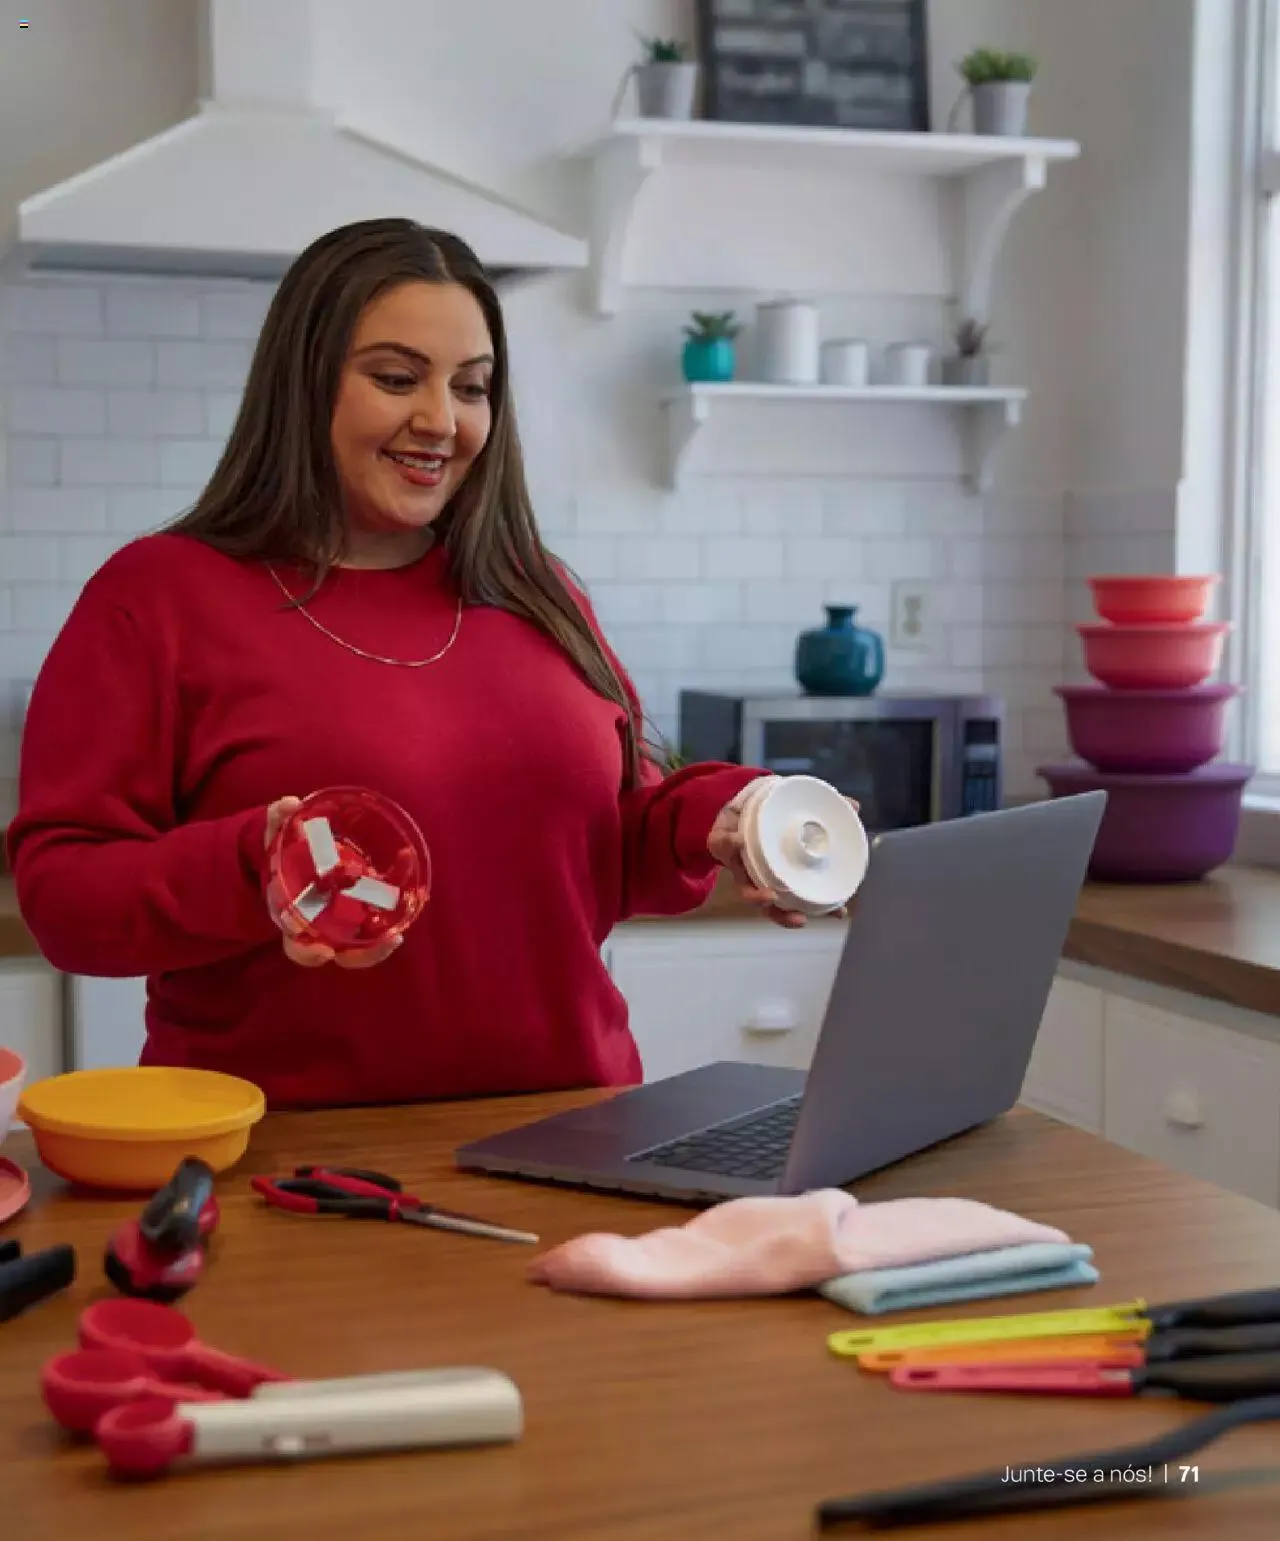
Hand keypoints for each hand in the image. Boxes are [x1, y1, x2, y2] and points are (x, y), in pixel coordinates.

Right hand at [264, 796, 402, 969]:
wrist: (291, 850)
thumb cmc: (283, 848)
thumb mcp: (276, 834)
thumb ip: (279, 819)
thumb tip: (290, 805)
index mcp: (293, 916)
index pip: (298, 947)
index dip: (309, 954)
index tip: (323, 952)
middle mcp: (320, 925)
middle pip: (342, 953)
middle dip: (364, 955)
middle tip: (389, 943)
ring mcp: (343, 920)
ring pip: (363, 944)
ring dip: (382, 944)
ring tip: (399, 936)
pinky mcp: (361, 906)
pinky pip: (378, 916)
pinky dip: (392, 909)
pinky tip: (405, 884)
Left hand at [706, 788, 859, 929]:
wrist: (738, 801)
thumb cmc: (773, 816)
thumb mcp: (800, 812)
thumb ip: (826, 812)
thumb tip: (855, 807)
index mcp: (778, 873)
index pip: (797, 900)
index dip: (820, 906)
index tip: (838, 914)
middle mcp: (759, 876)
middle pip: (770, 906)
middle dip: (783, 916)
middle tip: (800, 919)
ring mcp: (738, 864)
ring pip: (745, 889)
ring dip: (756, 896)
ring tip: (769, 896)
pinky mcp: (719, 844)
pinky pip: (722, 847)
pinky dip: (730, 845)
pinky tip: (739, 841)